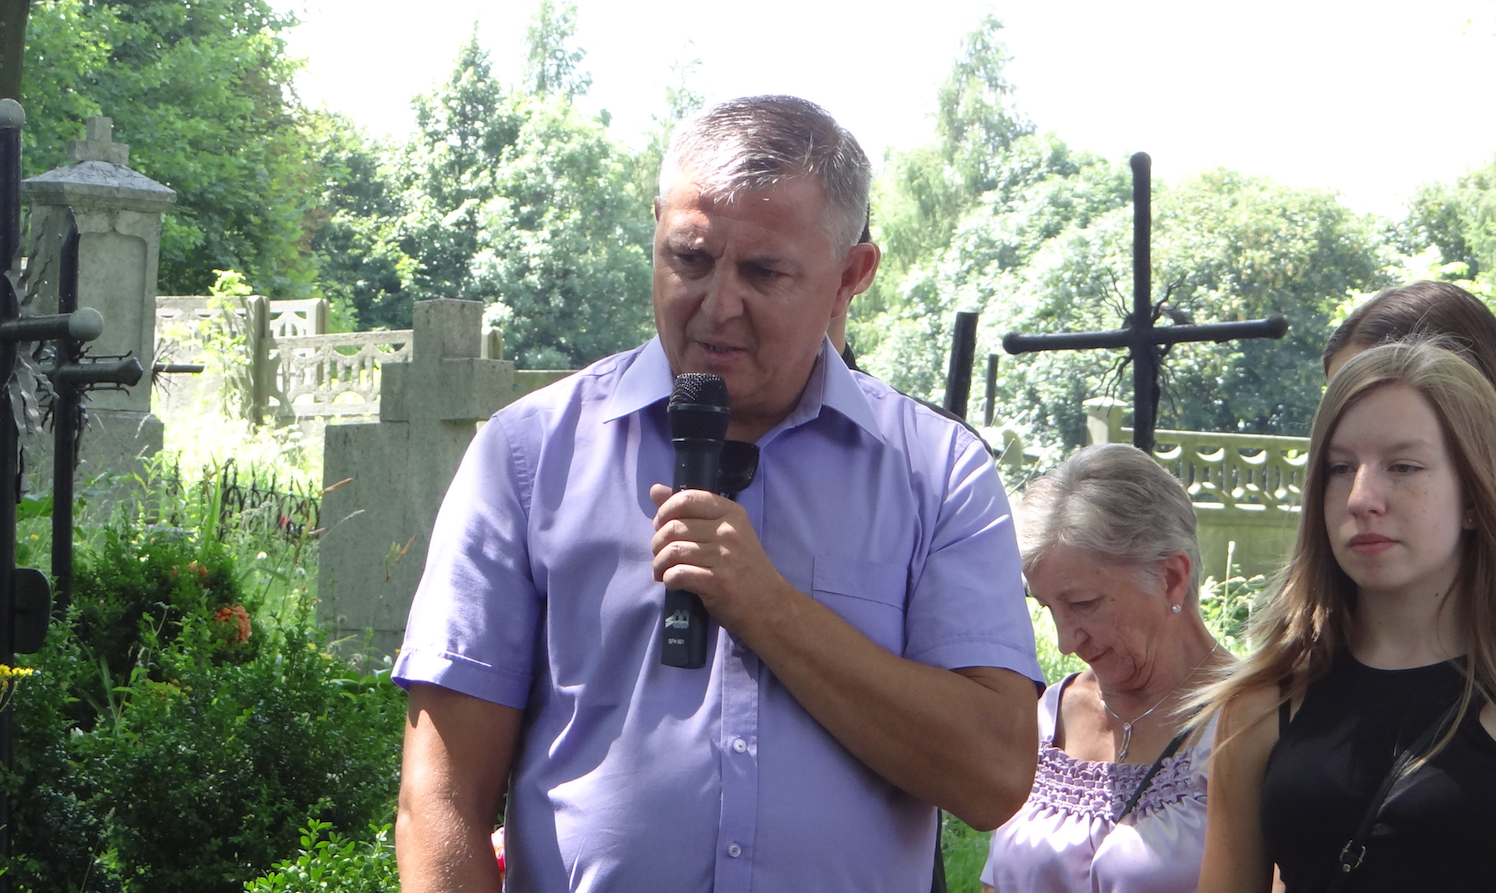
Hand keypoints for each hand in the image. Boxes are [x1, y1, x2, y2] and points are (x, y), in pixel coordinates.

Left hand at [649, 483, 790, 627]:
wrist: (769, 605)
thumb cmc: (744, 567)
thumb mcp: (725, 532)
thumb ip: (691, 510)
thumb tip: (656, 490)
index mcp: (731, 513)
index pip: (687, 498)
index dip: (665, 511)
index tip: (662, 526)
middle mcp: (728, 531)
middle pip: (674, 527)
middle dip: (658, 543)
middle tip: (661, 555)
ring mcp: (724, 557)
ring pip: (672, 551)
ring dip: (660, 564)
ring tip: (662, 571)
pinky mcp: (717, 582)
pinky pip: (677, 574)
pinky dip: (668, 580)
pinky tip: (673, 583)